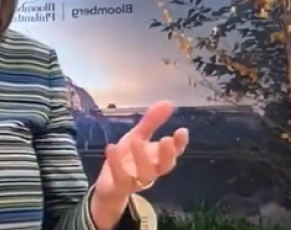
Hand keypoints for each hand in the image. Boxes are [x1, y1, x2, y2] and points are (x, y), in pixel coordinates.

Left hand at [89, 101, 187, 227]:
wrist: (109, 186)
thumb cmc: (128, 159)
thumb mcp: (138, 136)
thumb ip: (152, 121)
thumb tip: (168, 102)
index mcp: (157, 159)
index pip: (174, 153)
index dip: (180, 144)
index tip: (182, 130)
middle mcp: (150, 172)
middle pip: (164, 166)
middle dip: (167, 154)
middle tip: (166, 139)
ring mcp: (136, 181)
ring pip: (144, 174)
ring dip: (141, 157)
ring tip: (136, 139)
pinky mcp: (119, 187)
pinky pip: (120, 178)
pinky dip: (116, 163)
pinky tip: (111, 147)